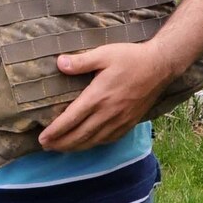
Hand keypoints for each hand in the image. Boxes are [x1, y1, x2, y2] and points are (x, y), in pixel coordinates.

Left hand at [36, 41, 180, 151]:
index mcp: (98, 96)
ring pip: (93, 141)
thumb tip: (59, 63)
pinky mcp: (129, 123)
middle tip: (45, 147)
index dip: (55, 131)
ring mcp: (119, 120)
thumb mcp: (104, 53)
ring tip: (61, 149)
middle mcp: (108, 112)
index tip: (42, 138)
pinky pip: (108, 140)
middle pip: (79, 135)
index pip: (71, 119)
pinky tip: (87, 144)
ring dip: (75, 147)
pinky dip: (94, 145)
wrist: (160, 66)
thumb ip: (81, 61)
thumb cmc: (131, 57)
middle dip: (61, 143)